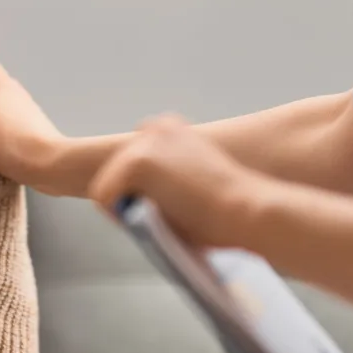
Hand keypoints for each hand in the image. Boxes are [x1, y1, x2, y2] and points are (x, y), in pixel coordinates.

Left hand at [89, 115, 272, 249]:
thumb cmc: (231, 210)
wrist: (248, 210)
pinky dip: (118, 215)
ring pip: (109, 184)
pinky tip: (147, 223)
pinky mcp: (136, 162)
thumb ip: (170, 182)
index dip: (141, 188)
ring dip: (124, 206)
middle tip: (154, 220)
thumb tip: (144, 203)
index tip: (160, 207)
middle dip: (128, 196)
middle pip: (117, 169)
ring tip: (154, 224)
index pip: (136, 156)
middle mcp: (157, 128)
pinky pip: (104, 195)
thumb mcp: (196, 183)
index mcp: (174, 129)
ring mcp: (144, 143)